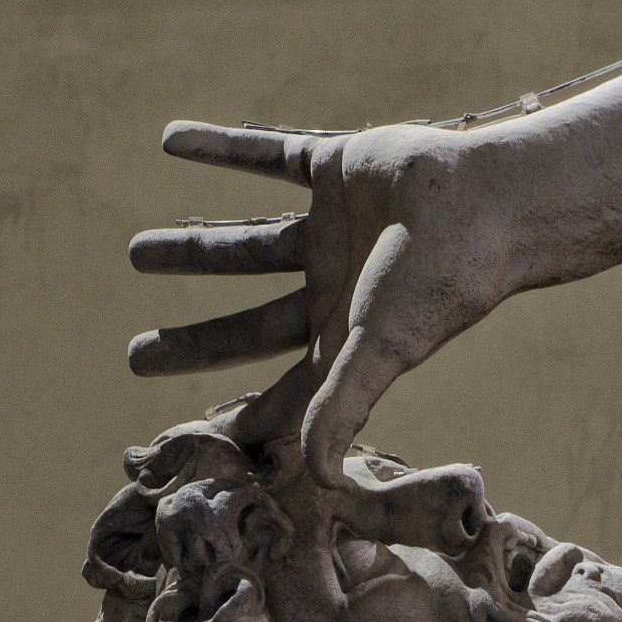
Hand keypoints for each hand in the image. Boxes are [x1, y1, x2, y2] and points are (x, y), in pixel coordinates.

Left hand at [126, 119, 493, 481]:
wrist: (486, 201)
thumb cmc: (438, 282)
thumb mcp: (381, 350)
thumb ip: (343, 408)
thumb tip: (324, 482)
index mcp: (346, 337)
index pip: (288, 388)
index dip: (250, 414)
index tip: (205, 434)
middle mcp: (336, 289)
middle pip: (251, 324)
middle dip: (195, 342)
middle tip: (136, 357)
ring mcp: (333, 230)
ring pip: (248, 245)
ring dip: (194, 249)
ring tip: (137, 253)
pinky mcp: (335, 170)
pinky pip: (269, 155)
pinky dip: (221, 146)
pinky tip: (170, 139)